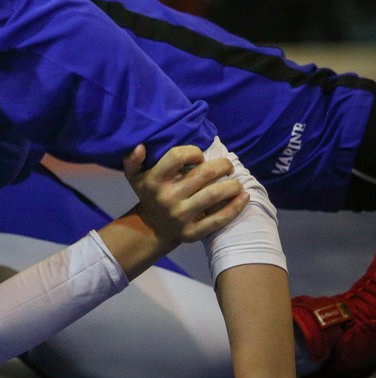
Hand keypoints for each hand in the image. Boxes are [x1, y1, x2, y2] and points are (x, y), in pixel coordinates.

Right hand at [124, 144, 247, 249]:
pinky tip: (244, 197)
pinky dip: (236, 207)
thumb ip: (133, 160)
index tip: (200, 157)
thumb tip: (139, 146)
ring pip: (215, 194)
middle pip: (204, 174)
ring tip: (237, 182)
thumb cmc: (149, 195)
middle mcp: (167, 197)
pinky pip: (219, 219)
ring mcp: (181, 216)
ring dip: (233, 185)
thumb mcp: (134, 177)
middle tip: (228, 166)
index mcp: (154, 181)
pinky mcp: (192, 232)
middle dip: (223, 165)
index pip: (177, 156)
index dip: (194, 152)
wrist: (152, 228)